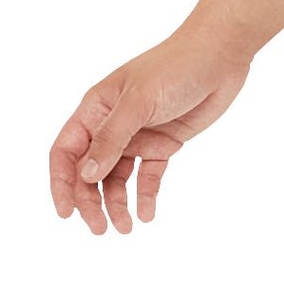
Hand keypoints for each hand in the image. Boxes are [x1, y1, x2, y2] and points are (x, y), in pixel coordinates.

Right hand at [47, 26, 250, 233]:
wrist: (222, 54)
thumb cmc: (176, 66)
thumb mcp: (139, 101)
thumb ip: (112, 138)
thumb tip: (85, 175)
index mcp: (96, 108)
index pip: (66, 151)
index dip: (61, 183)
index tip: (66, 213)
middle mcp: (112, 124)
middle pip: (90, 171)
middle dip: (91, 201)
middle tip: (100, 228)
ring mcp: (138, 135)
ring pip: (118, 178)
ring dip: (117, 204)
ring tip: (126, 228)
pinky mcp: (164, 143)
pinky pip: (148, 176)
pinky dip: (145, 195)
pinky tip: (147, 214)